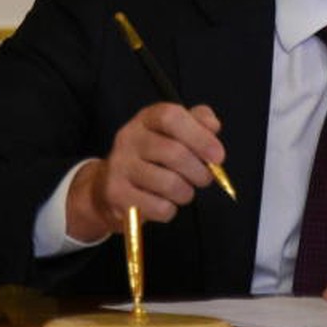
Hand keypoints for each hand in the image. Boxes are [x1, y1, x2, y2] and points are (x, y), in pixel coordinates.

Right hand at [66, 103, 224, 241]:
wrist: (107, 186)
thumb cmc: (152, 157)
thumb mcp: (173, 132)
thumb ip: (198, 122)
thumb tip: (213, 126)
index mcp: (146, 119)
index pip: (171, 117)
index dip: (200, 136)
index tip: (218, 156)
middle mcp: (128, 138)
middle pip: (175, 153)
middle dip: (200, 172)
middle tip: (205, 178)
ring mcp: (120, 166)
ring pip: (170, 184)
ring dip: (186, 193)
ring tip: (183, 191)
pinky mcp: (117, 195)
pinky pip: (159, 207)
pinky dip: (170, 209)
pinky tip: (164, 203)